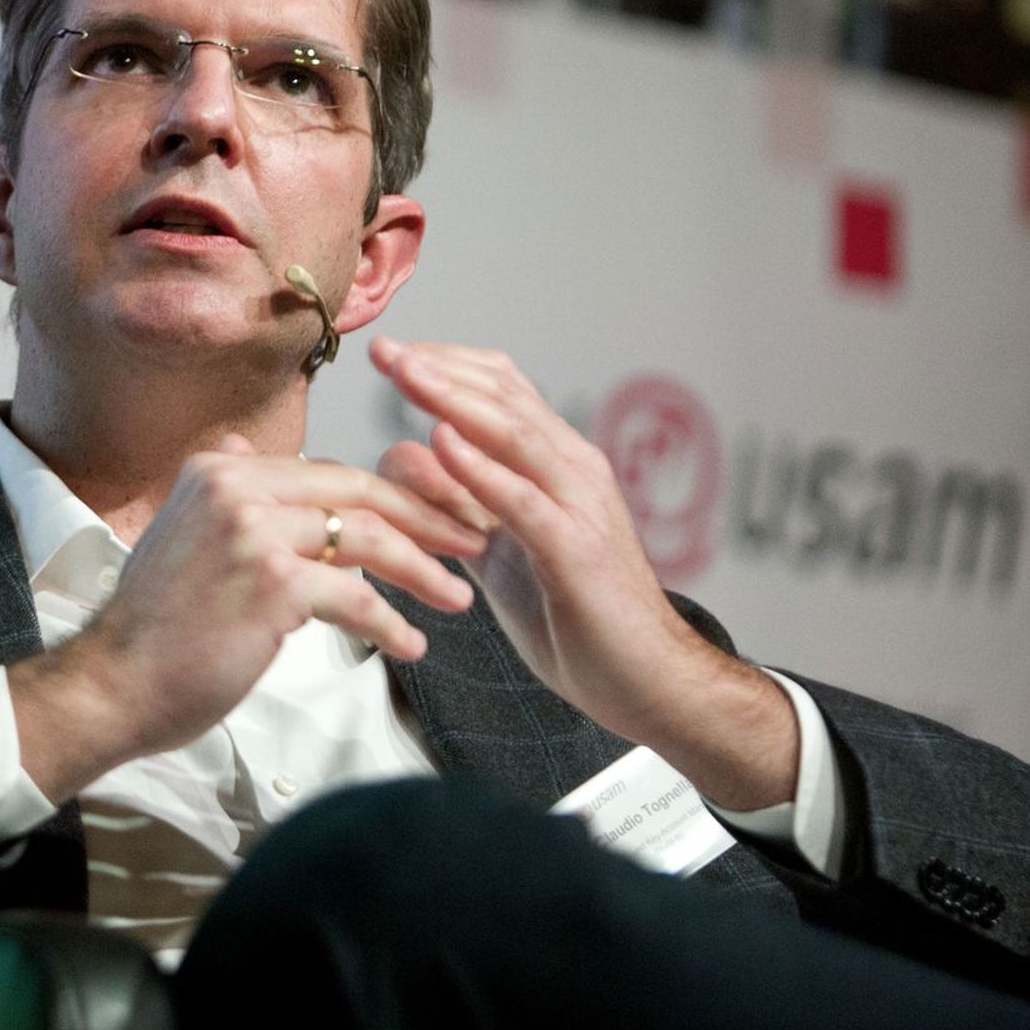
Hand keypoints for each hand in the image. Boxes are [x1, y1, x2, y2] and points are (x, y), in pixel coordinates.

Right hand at [10, 437, 485, 801]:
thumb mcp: (183, 533)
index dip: (390, 496)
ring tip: (457, 598)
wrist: (113, 684)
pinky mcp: (272, 582)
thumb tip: (246, 449)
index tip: (434, 519)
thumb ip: (224, 493)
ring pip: (367, 539)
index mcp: (221, 469)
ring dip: (422, 570)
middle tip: (472, 543)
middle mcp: (236, 486)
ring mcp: (254, 530)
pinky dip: (391, 622)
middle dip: (426, 519)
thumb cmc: (155, 627)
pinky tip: (412, 643)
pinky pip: (355, 597)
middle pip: (360, 492)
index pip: (329, 472)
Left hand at [369, 337, 796, 809]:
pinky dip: (481, 467)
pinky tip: (443, 443)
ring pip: (515, 433)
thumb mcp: (497, 552)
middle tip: (384, 349)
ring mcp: (580, 507)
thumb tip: (400, 452)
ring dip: (453, 398)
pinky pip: (524, 499)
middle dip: (440, 368)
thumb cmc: (575, 618)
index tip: (391, 352)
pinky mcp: (576, 551)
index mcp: (558, 466)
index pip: (502, 391)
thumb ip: (455, 503)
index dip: (446, 365)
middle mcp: (575, 471)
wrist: (645, 680)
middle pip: (504, 396)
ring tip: (404, 372)